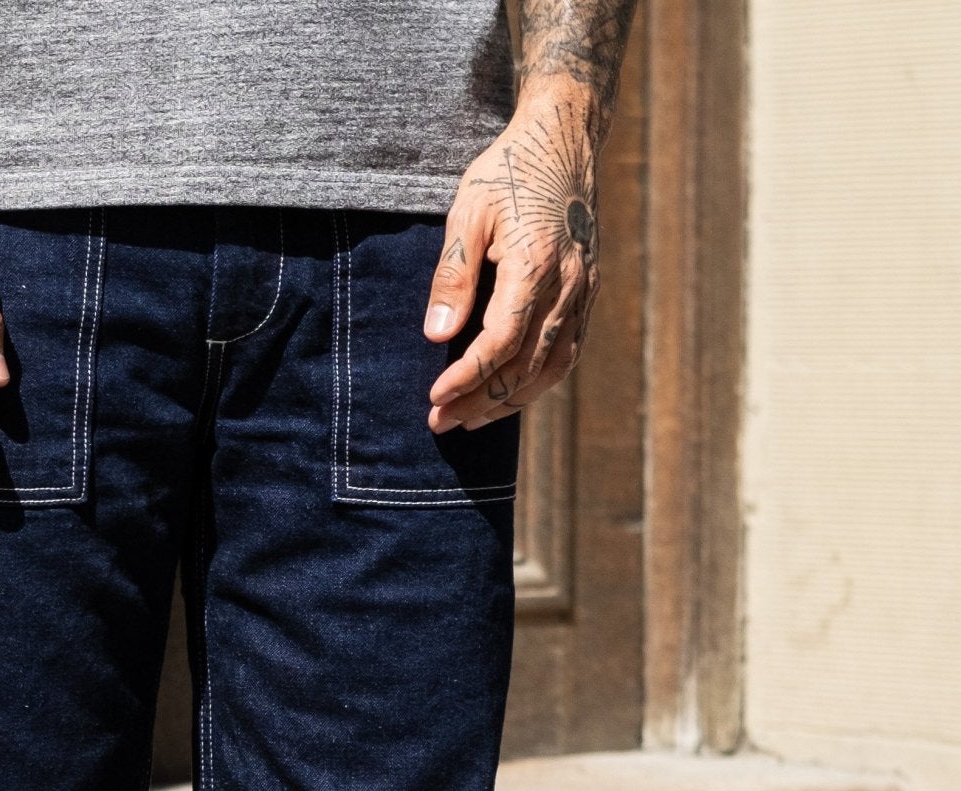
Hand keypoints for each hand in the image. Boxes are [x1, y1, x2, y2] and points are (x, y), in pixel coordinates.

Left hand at [423, 85, 602, 432]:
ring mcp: (584, 289)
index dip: (467, 378)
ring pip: (551, 368)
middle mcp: (568, 283)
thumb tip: (438, 334)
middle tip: (439, 422)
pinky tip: (509, 393)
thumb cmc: (508, 168)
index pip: (500, 343)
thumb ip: (453, 273)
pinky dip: (539, 381)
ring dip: (510, 401)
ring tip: (471, 419)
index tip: (434, 399)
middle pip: (525, 366)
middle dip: (480, 401)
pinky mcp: (589, 290)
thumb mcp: (467, 210)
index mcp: (536, 263)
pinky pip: (568, 351)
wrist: (564, 135)